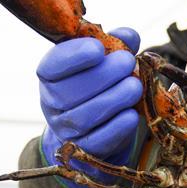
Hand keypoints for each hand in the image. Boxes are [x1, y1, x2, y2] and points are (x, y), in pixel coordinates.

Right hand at [38, 28, 141, 187]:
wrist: (95, 129)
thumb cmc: (99, 85)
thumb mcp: (104, 61)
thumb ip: (116, 44)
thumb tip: (128, 35)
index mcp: (51, 76)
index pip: (52, 67)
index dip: (73, 57)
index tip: (98, 48)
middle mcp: (52, 103)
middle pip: (70, 92)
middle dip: (102, 75)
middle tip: (127, 62)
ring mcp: (66, 130)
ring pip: (84, 117)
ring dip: (113, 99)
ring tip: (135, 86)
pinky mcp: (84, 151)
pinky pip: (98, 141)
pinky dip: (117, 128)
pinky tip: (132, 114)